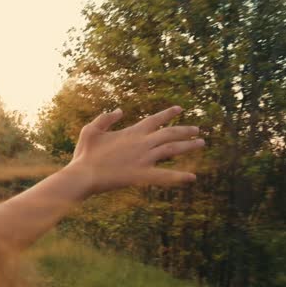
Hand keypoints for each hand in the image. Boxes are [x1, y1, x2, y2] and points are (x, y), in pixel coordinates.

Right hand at [64, 106, 203, 196]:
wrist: (84, 174)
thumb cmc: (85, 153)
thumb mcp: (91, 129)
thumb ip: (106, 118)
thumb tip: (119, 111)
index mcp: (132, 132)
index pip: (155, 119)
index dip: (168, 113)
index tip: (180, 109)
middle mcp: (142, 143)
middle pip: (170, 133)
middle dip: (185, 130)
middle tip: (197, 130)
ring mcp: (144, 159)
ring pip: (172, 149)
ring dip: (188, 146)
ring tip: (201, 143)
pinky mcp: (143, 175)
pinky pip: (165, 176)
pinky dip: (179, 176)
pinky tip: (193, 177)